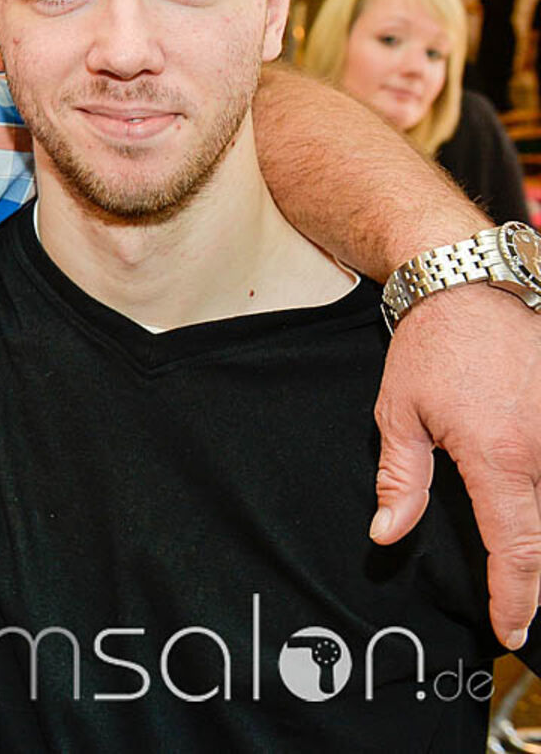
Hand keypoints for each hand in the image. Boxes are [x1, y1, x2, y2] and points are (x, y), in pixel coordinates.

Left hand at [372, 282, 540, 648]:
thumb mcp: (399, 415)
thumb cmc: (431, 348)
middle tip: (520, 598)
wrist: (468, 284)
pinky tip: (533, 497)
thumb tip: (387, 534)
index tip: (512, 629)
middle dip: (538, 569)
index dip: (516, 595)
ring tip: (527, 559)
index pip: (516, 545)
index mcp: (499, 454)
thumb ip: (401, 481)